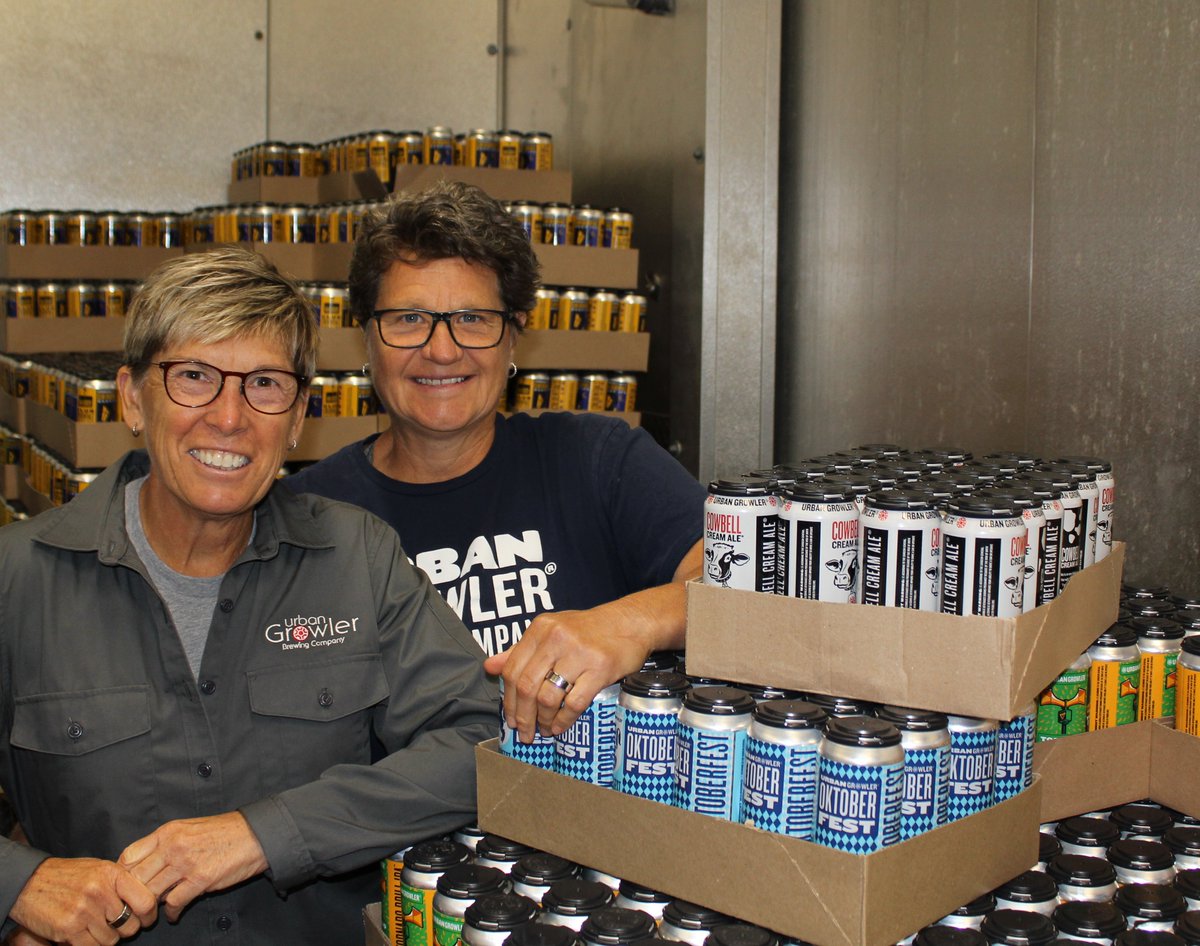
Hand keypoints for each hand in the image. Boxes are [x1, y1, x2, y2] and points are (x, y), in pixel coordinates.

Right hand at [9, 857, 156, 945]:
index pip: (145, 901)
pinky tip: (83, 935)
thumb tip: (146, 899)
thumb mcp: (99, 869)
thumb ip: (121, 883)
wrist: (30, 882)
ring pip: (111, 940)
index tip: (147, 918)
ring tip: (94, 926)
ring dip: (105, 938)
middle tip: (114, 924)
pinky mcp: (68, 929)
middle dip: (125, 929)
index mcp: (112, 874)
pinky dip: (90, 945)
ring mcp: (84, 911)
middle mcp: (100, 892)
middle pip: (130, 925)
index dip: (149, 915)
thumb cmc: (69, 876)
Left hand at [118, 812, 267, 922]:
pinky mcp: (201, 879)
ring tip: (154, 914)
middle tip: (136, 906)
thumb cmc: (224, 832)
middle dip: (133, 896)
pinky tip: (173, 915)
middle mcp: (173, 846)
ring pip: (151, 892)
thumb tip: (146, 865)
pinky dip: (170, 913)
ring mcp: (186, 863)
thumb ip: (166, 843)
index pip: (128, 856)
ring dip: (150, 907)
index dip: (122, 875)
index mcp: (168, 832)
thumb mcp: (189, 828)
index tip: (125, 887)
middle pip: (136, 878)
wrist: (255, 835)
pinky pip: (174, 902)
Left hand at [483, 602, 654, 742]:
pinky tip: (560, 726)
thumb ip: (520, 649)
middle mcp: (557, 638)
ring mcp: (579, 653)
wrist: (630, 623)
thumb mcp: (551, 631)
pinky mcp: (601, 668)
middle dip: (523, 716)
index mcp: (541, 628)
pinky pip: (575, 702)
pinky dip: (564, 719)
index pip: (513, 669)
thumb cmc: (588, 630)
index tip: (510, 718)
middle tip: (524, 733)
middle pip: (527, 686)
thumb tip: (489, 667)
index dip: (509, 699)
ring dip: (543, 720)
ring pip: (548, 696)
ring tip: (544, 729)